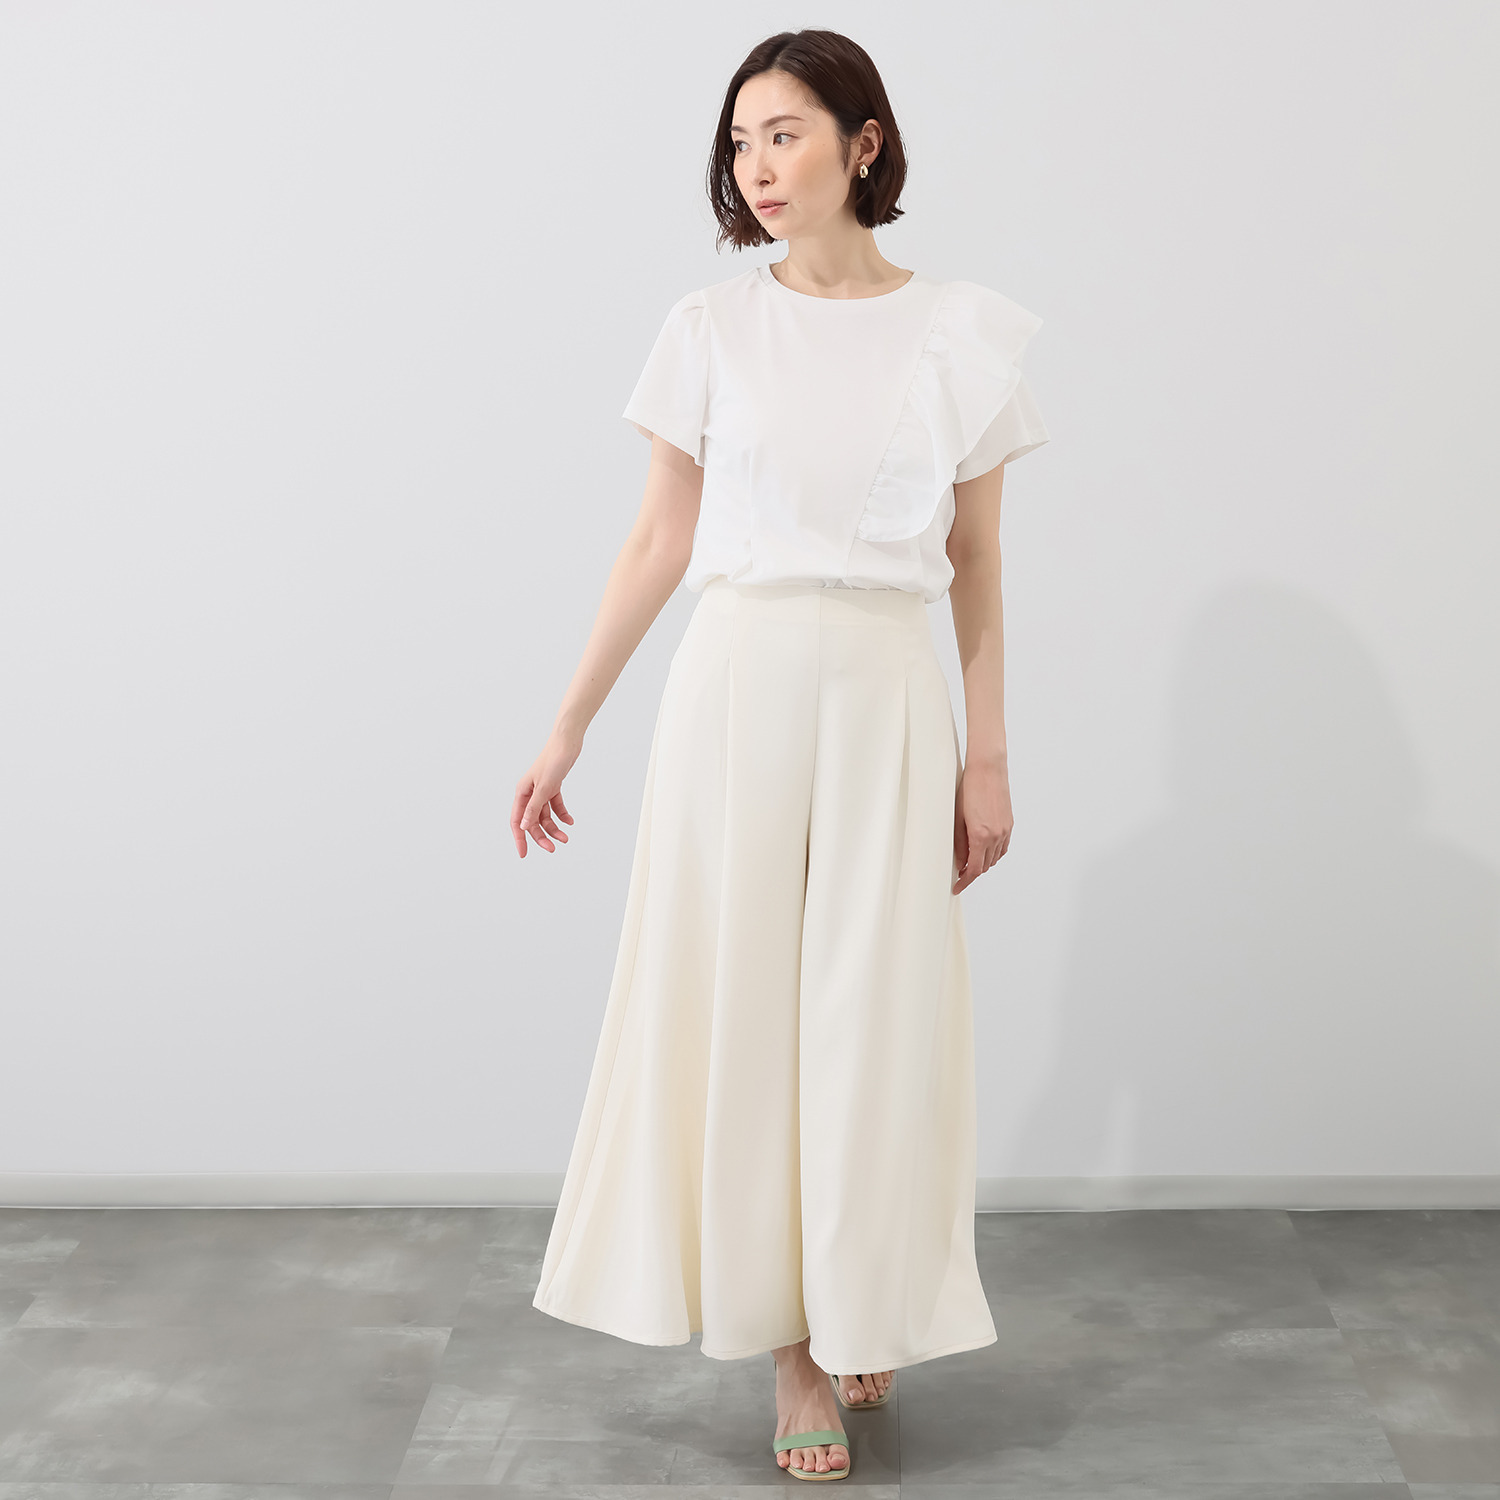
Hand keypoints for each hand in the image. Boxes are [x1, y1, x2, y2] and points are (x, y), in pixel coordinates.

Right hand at [512, 731, 580, 855]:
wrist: (568, 742)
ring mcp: (542, 791)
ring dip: (555, 827)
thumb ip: (534, 808)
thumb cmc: (553, 760)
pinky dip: (562, 814)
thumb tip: (524, 826)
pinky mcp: (553, 787)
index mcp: (522, 793)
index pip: (517, 821)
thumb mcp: (544, 787)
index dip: (520, 838)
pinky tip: (570, 821)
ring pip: (545, 816)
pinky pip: (556, 806)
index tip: (523, 854)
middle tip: (554, 848)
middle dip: (542, 836)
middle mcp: (530, 793)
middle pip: (532, 822)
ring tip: (566, 837)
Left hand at [952, 757, 1012, 893]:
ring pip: (995, 858)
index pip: (974, 869)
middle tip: (958, 873)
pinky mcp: (1009, 824)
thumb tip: (961, 862)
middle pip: (985, 866)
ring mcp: (1005, 830)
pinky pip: (1003, 847)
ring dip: (983, 863)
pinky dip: (993, 854)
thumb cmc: (969, 789)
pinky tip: (984, 851)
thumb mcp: (958, 818)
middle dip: (972, 872)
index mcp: (981, 836)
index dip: (964, 881)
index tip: (957, 887)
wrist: (988, 769)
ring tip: (969, 862)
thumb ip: (959, 843)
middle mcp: (996, 836)